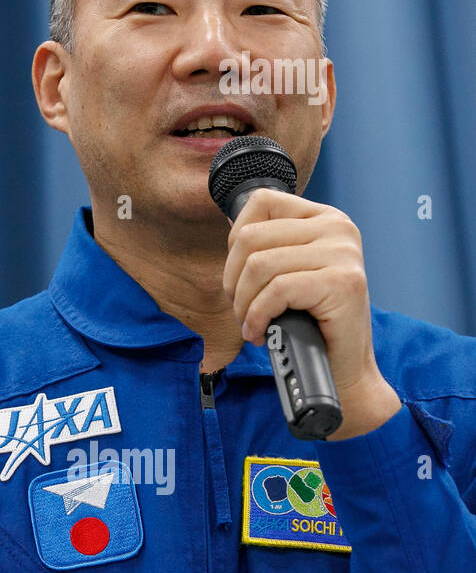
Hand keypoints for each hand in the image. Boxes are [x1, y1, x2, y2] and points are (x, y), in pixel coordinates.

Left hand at [221, 188, 399, 439]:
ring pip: (258, 265)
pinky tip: (260, 334)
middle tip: (242, 309)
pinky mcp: (342, 283)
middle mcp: (338, 227)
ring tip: (253, 324)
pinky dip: (257, 316)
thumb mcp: (287, 270)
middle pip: (250, 237)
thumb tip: (229, 216)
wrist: (343, 371)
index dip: (236, 240)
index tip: (242, 275)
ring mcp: (343, 253)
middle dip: (233, 280)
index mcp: (325, 217)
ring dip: (243, 304)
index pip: (261, 201)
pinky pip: (276, 291)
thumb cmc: (308, 323)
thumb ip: (267, 242)